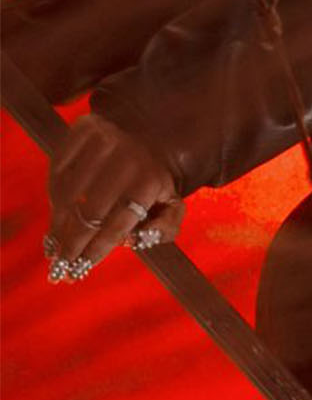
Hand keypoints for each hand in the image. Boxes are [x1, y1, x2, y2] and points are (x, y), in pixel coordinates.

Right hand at [45, 113, 184, 280]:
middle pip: (90, 214)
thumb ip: (165, 228)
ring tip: (53, 247)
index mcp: (150, 183)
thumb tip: (134, 242)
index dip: (95, 252)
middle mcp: (127, 161)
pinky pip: (58, 167)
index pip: (117, 226)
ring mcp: (104, 141)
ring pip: (68, 192)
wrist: (150, 130)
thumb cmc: (154, 177)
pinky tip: (55, 214)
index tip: (78, 272)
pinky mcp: (84, 127)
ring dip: (57, 223)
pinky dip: (52, 192)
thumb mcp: (171, 202)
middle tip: (59, 268)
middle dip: (71, 245)